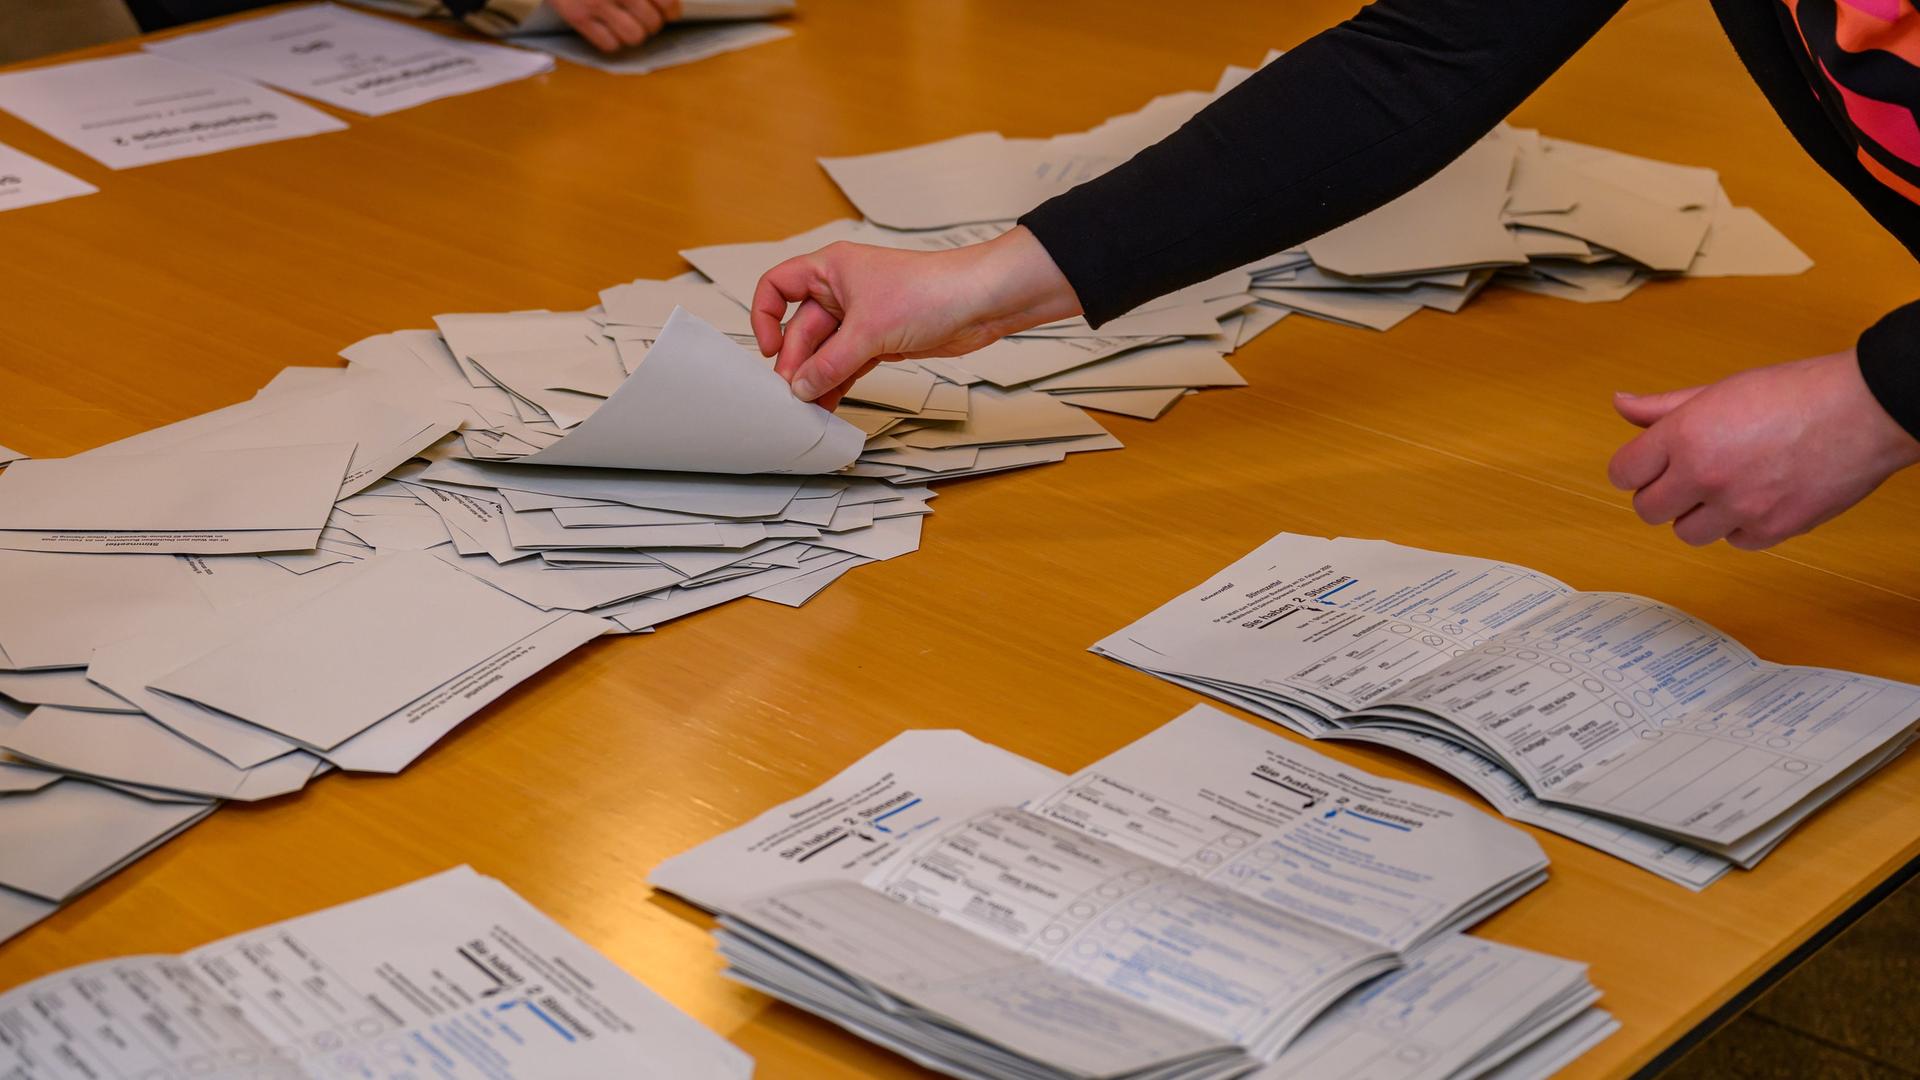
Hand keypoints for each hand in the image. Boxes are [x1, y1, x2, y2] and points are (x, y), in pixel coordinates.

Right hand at [549, 0, 681, 51]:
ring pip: (634, 36)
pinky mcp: (576, 16)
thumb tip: (667, 6)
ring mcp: (595, 2)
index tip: (667, 12)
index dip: (671, 10)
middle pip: (653, 23)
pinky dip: (612, 42)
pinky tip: (608, 30)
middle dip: (652, 24)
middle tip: (644, 19)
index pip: (666, 2)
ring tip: (627, 26)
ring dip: (634, 34)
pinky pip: (608, 44)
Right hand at [751, 225, 1081, 407]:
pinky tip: (829, 406)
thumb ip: (830, 362)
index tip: (770, 348)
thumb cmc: (931, 290)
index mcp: (830, 269)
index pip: (778, 285)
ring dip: (816, 379)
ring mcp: (861, 318)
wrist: (980, 302)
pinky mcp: (880, 341)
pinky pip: (847, 365)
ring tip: (808, 409)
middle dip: (796, 363)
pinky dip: (837, 384)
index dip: (766, 316)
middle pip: (801, 330)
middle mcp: (841, 291)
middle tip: (792, 397)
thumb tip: (801, 386)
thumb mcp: (869, 330)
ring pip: (825, 352)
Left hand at [1607, 350, 1919, 548]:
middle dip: (1660, 495)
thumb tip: (1621, 405)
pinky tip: (1758, 498)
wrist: (1865, 411)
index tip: (1645, 467)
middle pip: (1648, 510)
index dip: (1633, 470)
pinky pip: (1735, 541)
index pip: (1624, 472)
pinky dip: (1740, 526)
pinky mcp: (1773, 530)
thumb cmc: (1796, 393)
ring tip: (1725, 488)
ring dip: (1698, 515)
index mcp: (1685, 435)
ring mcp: (1739, 507)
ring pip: (1688, 533)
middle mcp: (1705, 475)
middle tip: (1684, 479)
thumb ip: (1664, 407)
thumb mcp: (1720, 390)